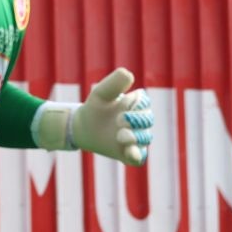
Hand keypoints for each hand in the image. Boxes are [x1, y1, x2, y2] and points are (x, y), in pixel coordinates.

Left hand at [34, 67, 153, 165]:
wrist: (84, 126)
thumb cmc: (96, 106)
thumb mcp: (101, 92)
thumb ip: (114, 83)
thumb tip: (129, 74)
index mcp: (137, 104)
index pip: (145, 103)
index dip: (137, 105)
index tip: (123, 104)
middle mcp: (140, 121)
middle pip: (147, 120)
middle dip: (135, 120)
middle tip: (118, 120)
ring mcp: (136, 138)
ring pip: (145, 138)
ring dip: (134, 137)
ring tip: (119, 135)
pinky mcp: (129, 154)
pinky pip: (139, 157)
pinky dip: (136, 155)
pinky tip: (129, 152)